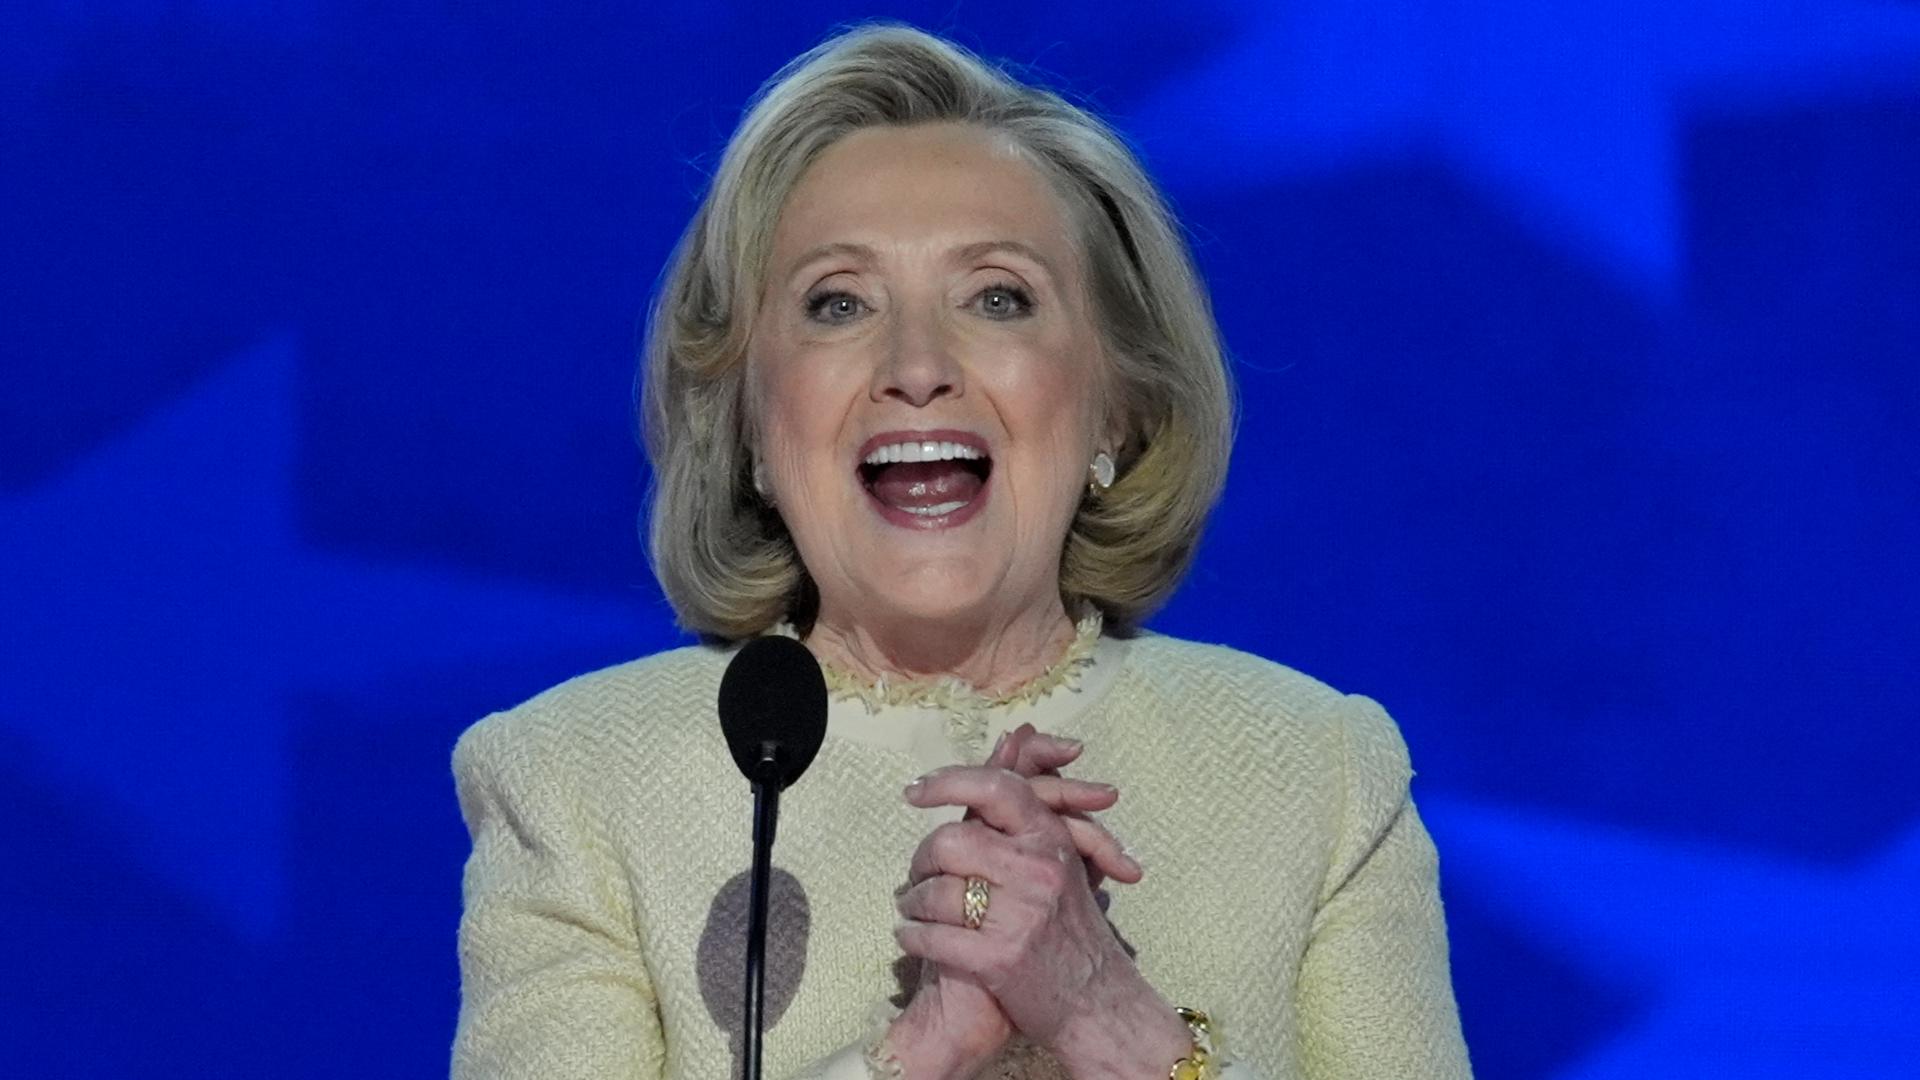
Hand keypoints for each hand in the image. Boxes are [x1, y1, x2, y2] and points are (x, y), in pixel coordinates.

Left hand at [893, 762, 1187, 1076]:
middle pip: (950, 841)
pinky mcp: (998, 960)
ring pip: (934, 892)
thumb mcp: (1061, 858)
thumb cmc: (1072, 929)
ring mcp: (1019, 917)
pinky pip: (931, 937)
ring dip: (911, 904)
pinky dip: (911, 936)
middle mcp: (1038, 872)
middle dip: (921, 859)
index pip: (995, 788)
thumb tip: (1013, 736)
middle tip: (915, 874)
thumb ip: (1030, 803)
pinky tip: (908, 936)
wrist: (1098, 1004)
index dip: (948, 781)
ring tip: (912, 910)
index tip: (915, 792)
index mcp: (1051, 840)